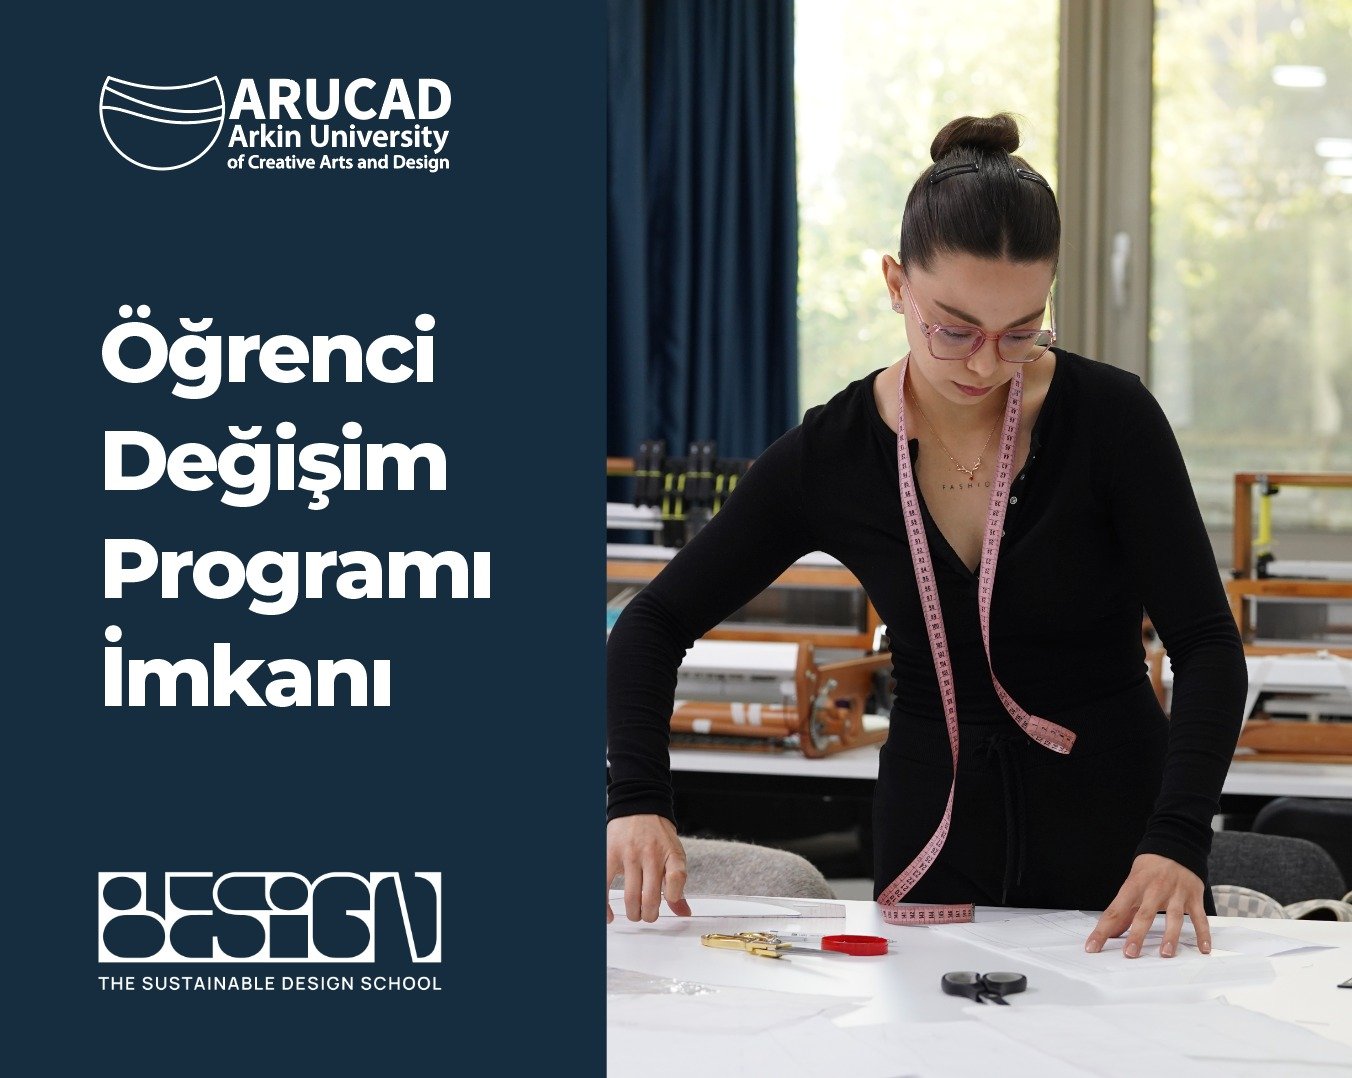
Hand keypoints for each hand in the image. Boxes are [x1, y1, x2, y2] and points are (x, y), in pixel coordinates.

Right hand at [606, 815, 691, 922]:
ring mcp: (630, 855)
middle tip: (648, 915)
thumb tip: (684, 912)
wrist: (639, 805)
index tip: (669, 901)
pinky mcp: (611, 854)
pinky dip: (606, 906)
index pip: (677, 878)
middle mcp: (651, 854)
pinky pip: (606, 886)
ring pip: (631, 896)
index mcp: (671, 854)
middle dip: (650, 915)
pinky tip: (610, 916)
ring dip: (633, 913)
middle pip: (651, 897)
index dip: (674, 896)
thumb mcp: (674, 854)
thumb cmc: (658, 835)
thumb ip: (678, 884)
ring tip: (635, 913)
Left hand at [1084, 853, 1211, 958]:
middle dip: (1137, 934)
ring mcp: (1176, 892)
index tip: (1092, 947)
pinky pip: (1200, 917)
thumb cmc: (1150, 868)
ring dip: (1170, 936)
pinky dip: (1203, 933)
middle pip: (1144, 914)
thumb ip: (1124, 909)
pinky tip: (1203, 949)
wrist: (1176, 843)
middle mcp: (1155, 889)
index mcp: (1134, 885)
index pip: (1115, 910)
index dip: (1103, 930)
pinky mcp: (1194, 896)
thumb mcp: (1132, 883)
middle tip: (1129, 954)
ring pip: (1173, 916)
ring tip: (1165, 954)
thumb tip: (1111, 933)